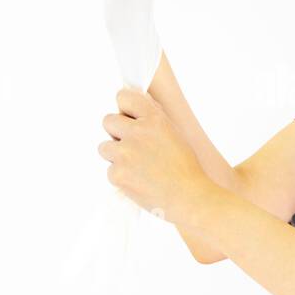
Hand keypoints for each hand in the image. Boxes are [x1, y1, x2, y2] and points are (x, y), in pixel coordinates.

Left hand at [98, 86, 212, 223]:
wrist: (189, 197)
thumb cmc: (186, 169)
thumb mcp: (174, 134)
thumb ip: (153, 121)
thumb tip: (135, 113)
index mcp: (154, 119)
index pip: (123, 98)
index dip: (124, 109)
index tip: (127, 117)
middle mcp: (137, 132)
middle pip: (108, 121)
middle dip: (116, 133)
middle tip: (130, 147)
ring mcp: (125, 152)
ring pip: (105, 147)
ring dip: (116, 156)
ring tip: (136, 168)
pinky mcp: (118, 173)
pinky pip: (110, 171)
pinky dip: (120, 177)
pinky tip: (138, 182)